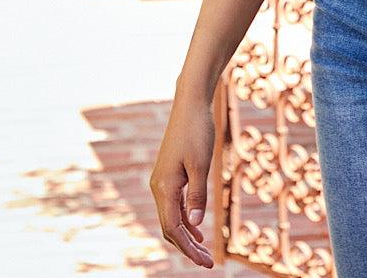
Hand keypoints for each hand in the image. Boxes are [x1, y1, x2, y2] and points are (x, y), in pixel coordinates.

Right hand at [149, 90, 218, 268]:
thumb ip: (198, 195)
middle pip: (170, 228)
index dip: (188, 249)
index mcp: (165, 187)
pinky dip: (184, 220)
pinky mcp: (169, 174)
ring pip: (171, 217)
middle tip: (208, 262)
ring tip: (204, 251)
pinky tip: (196, 228)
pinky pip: (173, 205)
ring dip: (186, 236)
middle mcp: (159, 187)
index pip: (173, 229)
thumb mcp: (202, 164)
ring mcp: (162, 180)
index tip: (206, 263)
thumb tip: (194, 227)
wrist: (191, 104)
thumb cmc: (198, 130)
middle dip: (187, 248)